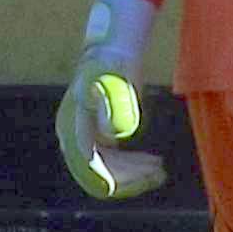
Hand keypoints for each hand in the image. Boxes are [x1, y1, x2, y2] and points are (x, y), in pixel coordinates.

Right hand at [56, 0, 165, 200]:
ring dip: (134, 174)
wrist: (110, 52)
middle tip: (160, 172)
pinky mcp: (95, 139)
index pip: (91, 168)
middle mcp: (72, 137)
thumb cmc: (113, 65)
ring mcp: (82, 138)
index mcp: (71, 127)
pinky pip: (111, 163)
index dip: (117, 179)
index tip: (145, 178)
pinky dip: (131, 166)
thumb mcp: (114, 84)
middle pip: (99, 175)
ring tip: (160, 168)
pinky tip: (152, 162)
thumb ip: (112, 108)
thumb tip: (111, 136)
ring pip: (107, 171)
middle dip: (130, 178)